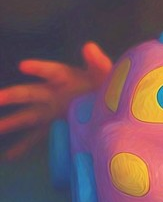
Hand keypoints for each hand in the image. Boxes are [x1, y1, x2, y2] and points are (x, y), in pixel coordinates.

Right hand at [0, 42, 111, 160]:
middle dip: (11, 95)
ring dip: (10, 122)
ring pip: (27, 117)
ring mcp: (52, 112)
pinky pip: (36, 137)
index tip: (23, 65)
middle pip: (30, 93)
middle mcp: (54, 94)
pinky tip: (10, 155)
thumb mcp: (104, 73)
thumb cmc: (107, 85)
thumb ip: (97, 61)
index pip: (51, 71)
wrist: (113, 106)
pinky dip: (23, 146)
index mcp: (66, 78)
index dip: (38, 68)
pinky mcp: (56, 127)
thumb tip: (89, 46)